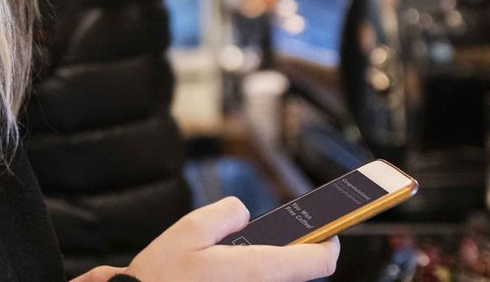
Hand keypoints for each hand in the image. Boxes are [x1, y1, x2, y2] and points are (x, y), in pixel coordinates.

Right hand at [75, 197, 339, 281]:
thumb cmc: (161, 278)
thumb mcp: (188, 230)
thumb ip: (225, 214)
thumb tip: (244, 214)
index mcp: (254, 270)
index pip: (317, 261)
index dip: (328, 243)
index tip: (328, 234)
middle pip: (293, 275)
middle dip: (282, 257)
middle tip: (252, 247)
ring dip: (258, 272)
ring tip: (220, 267)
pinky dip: (242, 280)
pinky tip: (213, 277)